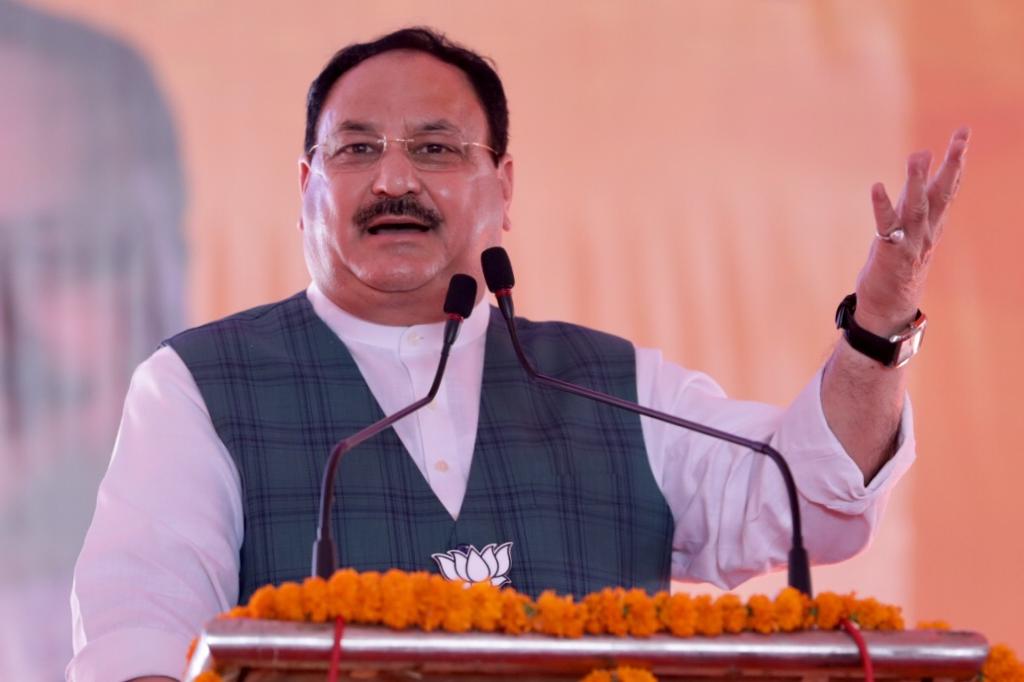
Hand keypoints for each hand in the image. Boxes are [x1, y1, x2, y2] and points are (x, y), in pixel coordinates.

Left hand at [854, 127, 969, 335]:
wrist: (890, 306)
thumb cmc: (898, 264)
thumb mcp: (911, 230)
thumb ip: (915, 201)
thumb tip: (920, 168)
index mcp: (933, 224)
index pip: (948, 187)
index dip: (956, 161)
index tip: (963, 133)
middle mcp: (926, 230)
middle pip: (942, 193)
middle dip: (952, 163)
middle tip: (962, 136)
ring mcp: (910, 242)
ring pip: (917, 207)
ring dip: (917, 181)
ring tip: (919, 155)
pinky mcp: (889, 251)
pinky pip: (886, 226)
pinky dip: (882, 206)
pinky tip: (877, 186)